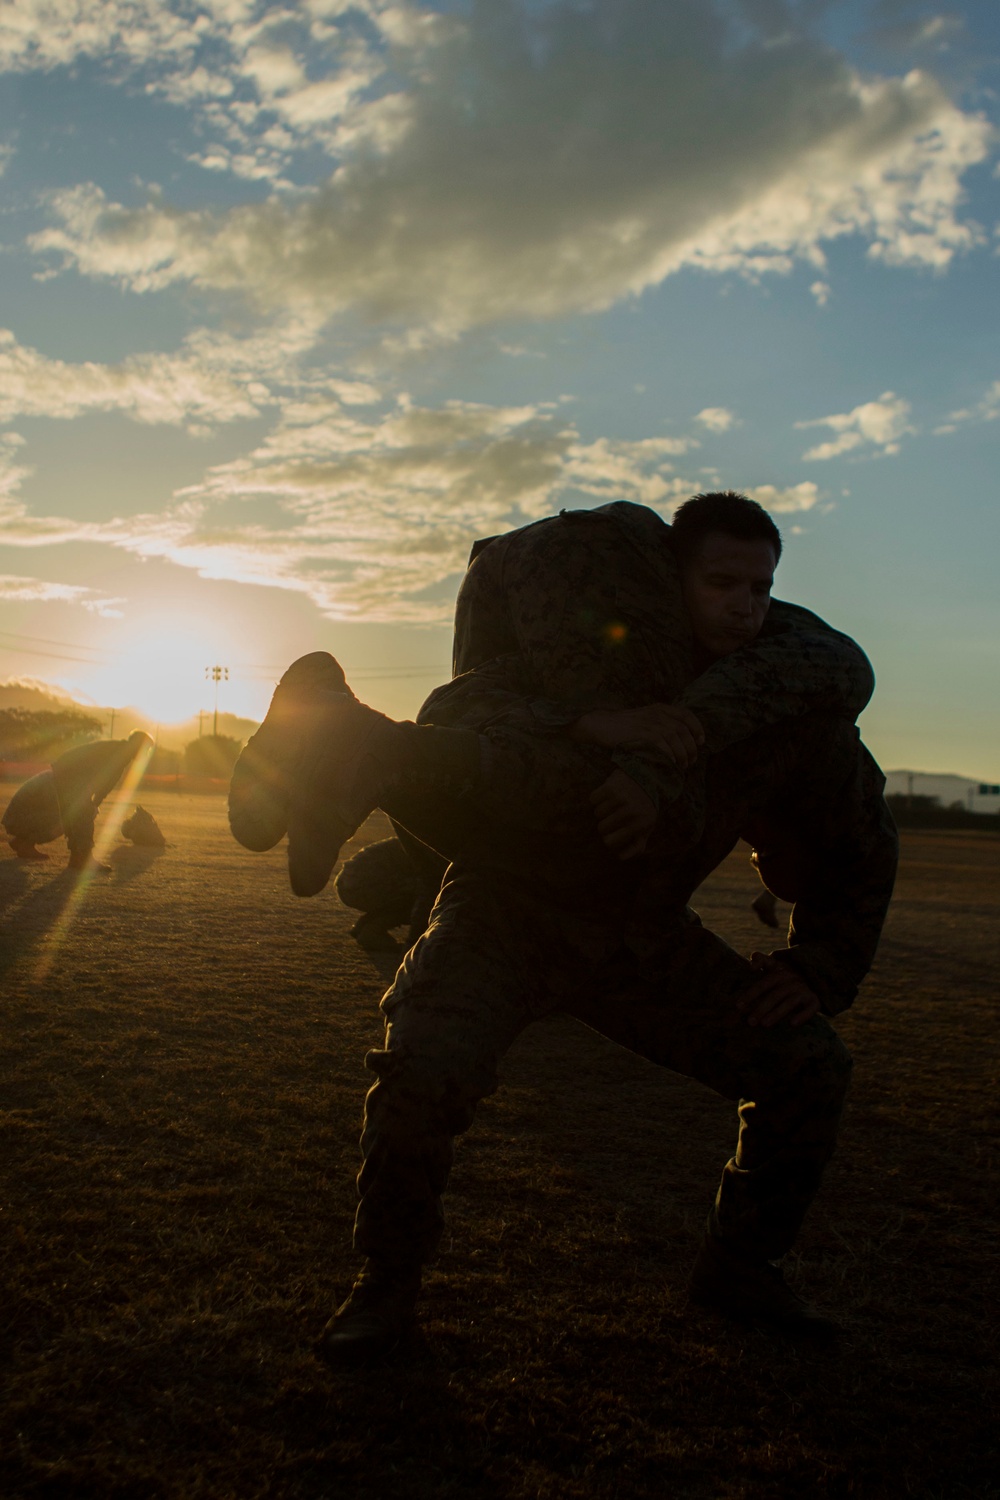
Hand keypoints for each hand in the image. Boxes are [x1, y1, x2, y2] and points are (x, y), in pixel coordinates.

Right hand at [573, 704, 704, 768]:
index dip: (697, 728)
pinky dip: (669, 754)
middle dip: (691, 748)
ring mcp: (649, 722)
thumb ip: (660, 724)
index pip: (686, 714)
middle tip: (690, 761)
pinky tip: (670, 763)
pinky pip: (661, 744)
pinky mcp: (641, 733)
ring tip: (682, 766)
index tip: (700, 742)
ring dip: (682, 754)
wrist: (600, 724)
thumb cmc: (622, 726)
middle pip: (683, 730)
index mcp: (660, 708)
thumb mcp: (644, 719)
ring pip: (675, 738)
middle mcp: (657, 713)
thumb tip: (678, 740)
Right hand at [590, 769, 656, 860]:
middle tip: (613, 818)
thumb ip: (637, 845)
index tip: (612, 834)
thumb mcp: (646, 828)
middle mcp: (629, 812)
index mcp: (638, 826)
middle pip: (601, 828)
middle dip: (605, 825)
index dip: (608, 839)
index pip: (609, 842)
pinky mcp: (611, 786)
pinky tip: (607, 796)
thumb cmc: (645, 808)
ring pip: (597, 814)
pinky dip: (597, 798)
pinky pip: (593, 799)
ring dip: (602, 811)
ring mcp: (620, 799)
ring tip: (612, 806)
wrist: (648, 779)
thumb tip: (620, 857)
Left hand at [736, 952, 820, 1027]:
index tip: (738, 1006)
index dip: (751, 994)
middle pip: (775, 995)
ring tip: (764, 1024)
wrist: (812, 976)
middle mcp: (792, 980)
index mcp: (780, 971)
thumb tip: (751, 966)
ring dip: (777, 1013)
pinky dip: (803, 1016)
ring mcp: (804, 990)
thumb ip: (761, 961)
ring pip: (790, 1002)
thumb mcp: (774, 965)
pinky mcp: (815, 1000)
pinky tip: (792, 1024)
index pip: (763, 983)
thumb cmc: (784, 974)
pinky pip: (810, 1008)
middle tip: (750, 1022)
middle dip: (761, 1008)